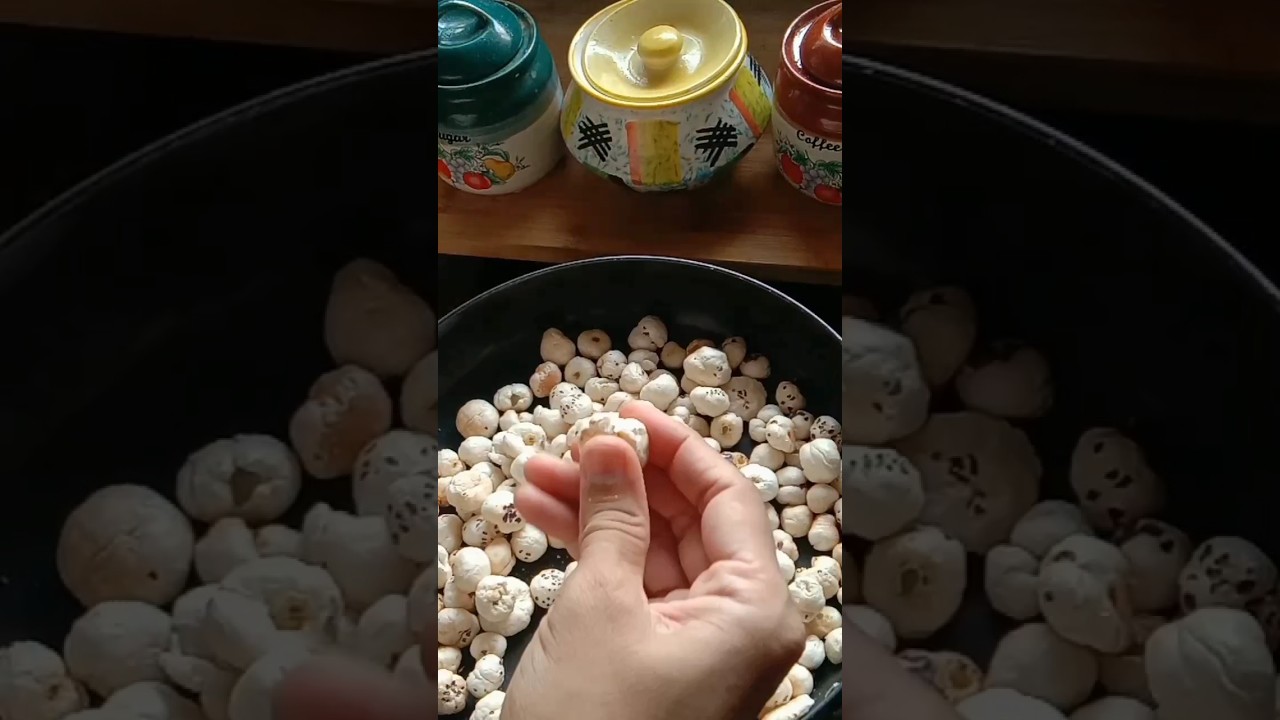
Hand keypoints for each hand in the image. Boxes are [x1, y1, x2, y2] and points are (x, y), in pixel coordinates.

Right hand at [503, 400, 804, 719]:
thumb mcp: (599, 607)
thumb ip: (611, 517)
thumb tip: (610, 445)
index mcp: (756, 608)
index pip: (727, 496)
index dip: (674, 446)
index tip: (625, 410)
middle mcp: (743, 626)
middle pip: (691, 522)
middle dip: (626, 479)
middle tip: (570, 443)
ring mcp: (705, 649)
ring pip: (657, 555)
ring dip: (601, 515)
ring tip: (540, 477)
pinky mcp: (668, 667)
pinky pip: (639, 593)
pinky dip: (599, 559)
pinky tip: (550, 522)